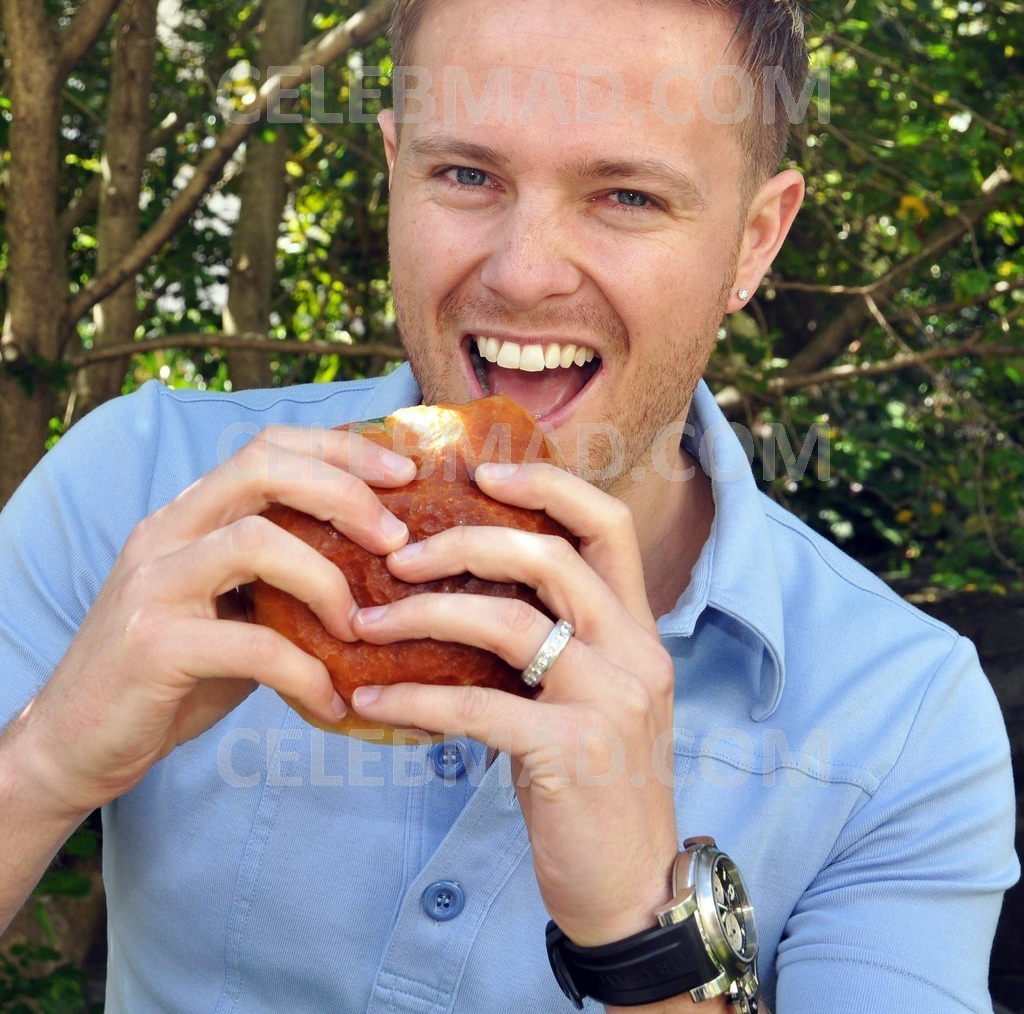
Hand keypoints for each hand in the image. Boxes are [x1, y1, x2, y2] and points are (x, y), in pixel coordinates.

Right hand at [14, 424, 414, 818]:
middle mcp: (166, 534)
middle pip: (261, 468)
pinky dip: (306, 673)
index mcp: (187, 516)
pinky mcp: (152, 646)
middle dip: (344, 493)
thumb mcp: (230, 612)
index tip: (402, 475)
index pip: (267, 447)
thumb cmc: (170, 675)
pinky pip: (252, 645)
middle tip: (397, 539)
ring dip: (328, 581)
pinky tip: (331, 702)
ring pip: (256, 541)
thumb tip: (379, 569)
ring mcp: (153, 585)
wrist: (74, 744)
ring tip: (361, 628)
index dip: (340, 450)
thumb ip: (281, 581)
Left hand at [349, 461, 679, 945]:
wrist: (634, 890)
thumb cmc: (594, 786)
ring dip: (426, 615)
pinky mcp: (573, 753)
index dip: (547, 485)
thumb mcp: (587, 700)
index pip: (608, 523)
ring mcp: (611, 701)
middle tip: (397, 555)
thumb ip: (549, 644)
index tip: (482, 472)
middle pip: (550, 557)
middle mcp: (635, 652)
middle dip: (464, 542)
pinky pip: (478, 705)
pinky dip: (416, 694)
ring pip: (510, 622)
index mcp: (638, 628)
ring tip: (365, 622)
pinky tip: (370, 696)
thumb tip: (454, 598)